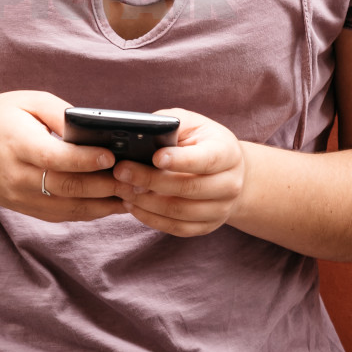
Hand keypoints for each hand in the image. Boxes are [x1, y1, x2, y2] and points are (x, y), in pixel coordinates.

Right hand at [0, 90, 129, 221]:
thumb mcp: (27, 101)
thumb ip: (60, 113)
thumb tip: (93, 128)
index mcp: (16, 143)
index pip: (54, 158)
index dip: (84, 160)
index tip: (112, 155)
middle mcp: (17, 175)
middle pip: (65, 187)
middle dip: (103, 185)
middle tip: (134, 178)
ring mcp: (20, 197)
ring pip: (67, 207)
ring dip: (103, 204)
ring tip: (132, 193)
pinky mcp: (25, 209)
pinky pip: (61, 216)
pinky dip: (89, 212)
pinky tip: (112, 203)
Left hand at [109, 107, 244, 235]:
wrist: (227, 171)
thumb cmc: (201, 141)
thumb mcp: (192, 123)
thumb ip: (170, 125)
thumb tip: (142, 133)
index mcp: (228, 153)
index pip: (206, 160)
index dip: (180, 160)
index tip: (154, 157)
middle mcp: (230, 184)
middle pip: (188, 188)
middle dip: (150, 180)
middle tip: (122, 171)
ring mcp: (220, 210)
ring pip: (179, 212)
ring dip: (146, 202)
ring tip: (122, 188)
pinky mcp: (207, 226)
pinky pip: (176, 228)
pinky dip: (151, 218)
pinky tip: (132, 204)